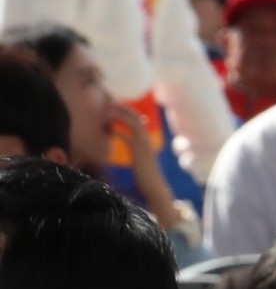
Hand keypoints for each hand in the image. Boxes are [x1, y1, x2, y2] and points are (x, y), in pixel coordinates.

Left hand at [116, 104, 173, 218]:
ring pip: (132, 123)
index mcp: (147, 138)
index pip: (138, 119)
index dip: (128, 110)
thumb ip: (134, 145)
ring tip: (108, 111)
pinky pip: (126, 136)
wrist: (153, 186)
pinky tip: (109, 129)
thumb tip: (126, 139)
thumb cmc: (145, 173)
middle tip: (110, 102)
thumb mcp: (140, 156)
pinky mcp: (138, 150)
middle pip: (136, 117)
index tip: (116, 104)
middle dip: (123, 108)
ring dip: (119, 115)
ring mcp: (144, 143)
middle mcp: (147, 138)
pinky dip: (117, 131)